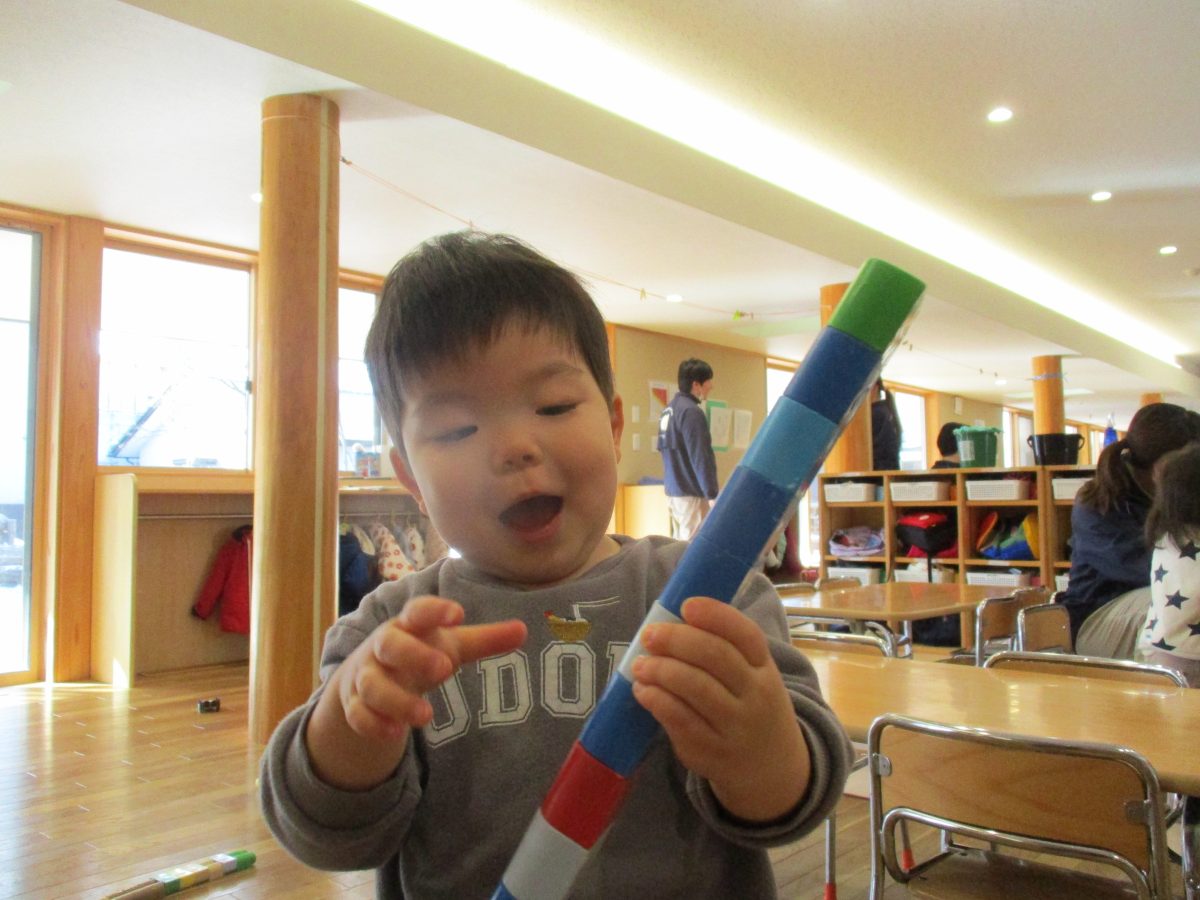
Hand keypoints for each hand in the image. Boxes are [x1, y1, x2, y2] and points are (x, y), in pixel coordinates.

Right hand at [307, 595, 526, 788]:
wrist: (365, 673)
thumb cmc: (419, 650)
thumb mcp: (451, 644)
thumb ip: (485, 640)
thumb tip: (523, 630)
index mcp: (409, 624)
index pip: (417, 610)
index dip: (435, 610)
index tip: (458, 613)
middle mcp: (383, 646)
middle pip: (389, 645)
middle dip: (414, 656)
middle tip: (445, 669)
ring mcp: (366, 675)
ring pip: (373, 685)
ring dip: (397, 700)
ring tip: (427, 716)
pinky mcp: (355, 704)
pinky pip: (357, 714)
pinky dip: (373, 724)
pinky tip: (396, 733)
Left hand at [630, 597, 808, 821]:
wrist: (771, 769)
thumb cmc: (750, 706)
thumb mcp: (752, 676)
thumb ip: (722, 650)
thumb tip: (668, 622)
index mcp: (765, 667)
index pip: (745, 634)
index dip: (715, 616)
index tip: (686, 606)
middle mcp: (757, 695)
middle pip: (716, 657)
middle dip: (676, 640)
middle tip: (649, 635)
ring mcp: (736, 727)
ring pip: (696, 688)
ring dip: (661, 670)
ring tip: (640, 665)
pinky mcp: (713, 752)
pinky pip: (681, 721)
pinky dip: (657, 701)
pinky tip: (643, 691)